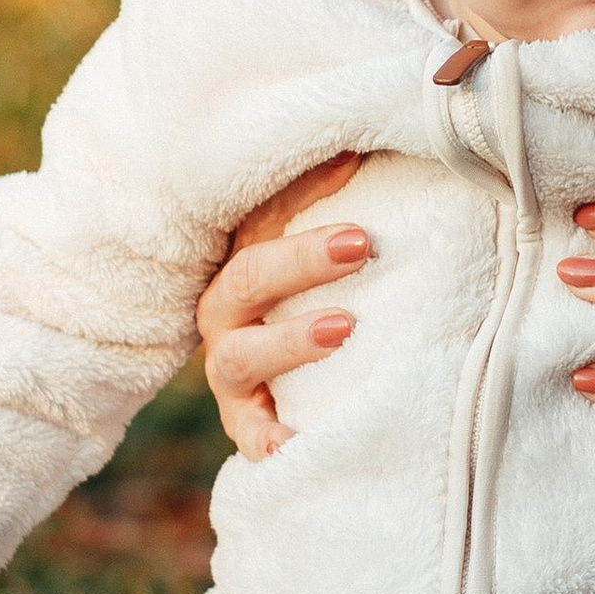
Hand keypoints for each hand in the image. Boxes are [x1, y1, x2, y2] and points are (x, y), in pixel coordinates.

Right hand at [197, 154, 370, 458]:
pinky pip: (250, 437)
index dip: (304, 190)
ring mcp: (231, 372)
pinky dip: (268, 440)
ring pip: (241, 355)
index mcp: (244, 261)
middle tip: (361, 245)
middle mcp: (227, 314)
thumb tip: (368, 153)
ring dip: (288, 341)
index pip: (264, 217)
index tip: (355, 166)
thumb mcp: (323, 257)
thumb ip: (340, 210)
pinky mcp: (245, 424)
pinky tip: (295, 440)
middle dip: (301, 261)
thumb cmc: (311, 305)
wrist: (281, 389)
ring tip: (344, 328)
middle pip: (248, 278)